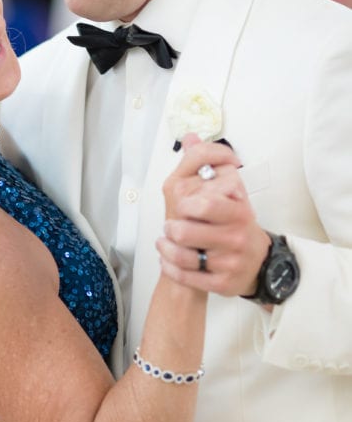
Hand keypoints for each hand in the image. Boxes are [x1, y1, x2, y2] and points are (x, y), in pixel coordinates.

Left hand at [157, 135, 269, 296]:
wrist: (256, 263)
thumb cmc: (236, 225)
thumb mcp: (229, 193)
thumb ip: (207, 165)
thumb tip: (190, 137)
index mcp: (239, 211)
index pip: (206, 204)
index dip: (186, 204)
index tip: (183, 205)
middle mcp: (236, 237)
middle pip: (187, 231)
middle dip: (171, 228)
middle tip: (171, 226)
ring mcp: (229, 262)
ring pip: (183, 256)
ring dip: (166, 248)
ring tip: (166, 241)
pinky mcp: (222, 283)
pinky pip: (186, 277)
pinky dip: (171, 267)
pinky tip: (168, 259)